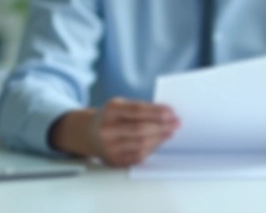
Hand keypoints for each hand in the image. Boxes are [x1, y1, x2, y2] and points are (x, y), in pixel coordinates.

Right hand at [50, 98, 178, 166]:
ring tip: (170, 132)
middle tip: (176, 123)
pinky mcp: (114, 160)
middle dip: (162, 126)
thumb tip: (167, 115)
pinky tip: (159, 142)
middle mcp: (107, 129)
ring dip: (160, 138)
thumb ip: (140, 109)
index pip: (137, 110)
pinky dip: (152, 148)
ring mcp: (109, 146)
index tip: (171, 112)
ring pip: (141, 144)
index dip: (156, 112)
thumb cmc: (111, 117)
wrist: (89, 133)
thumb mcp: (120, 106)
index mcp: (110, 110)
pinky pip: (138, 156)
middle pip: (140, 129)